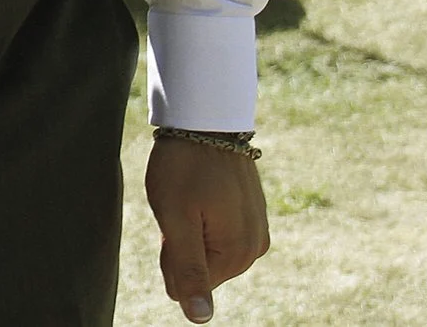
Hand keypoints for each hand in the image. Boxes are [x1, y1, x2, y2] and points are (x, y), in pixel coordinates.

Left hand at [145, 138, 269, 322]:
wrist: (206, 119)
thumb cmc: (185, 166)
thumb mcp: (176, 219)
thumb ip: (188, 270)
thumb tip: (199, 318)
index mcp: (240, 254)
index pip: (189, 284)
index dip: (170, 252)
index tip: (175, 216)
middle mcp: (256, 248)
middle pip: (200, 267)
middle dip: (181, 241)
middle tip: (181, 202)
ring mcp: (256, 230)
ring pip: (206, 248)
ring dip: (190, 227)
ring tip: (191, 193)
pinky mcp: (251, 215)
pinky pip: (216, 232)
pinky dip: (200, 216)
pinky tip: (200, 191)